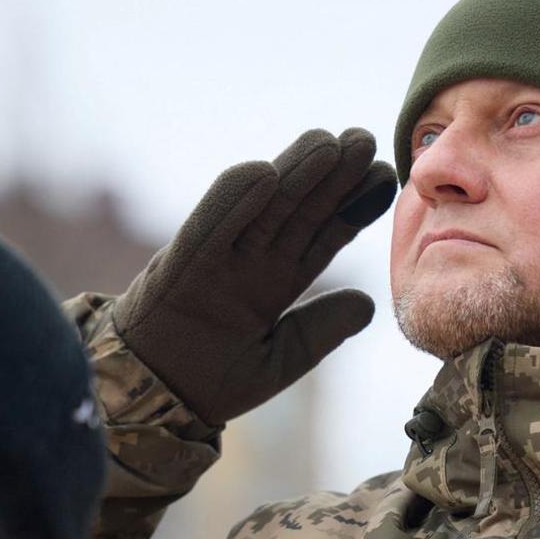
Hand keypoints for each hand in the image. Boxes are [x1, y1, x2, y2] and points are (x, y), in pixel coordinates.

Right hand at [113, 128, 396, 424]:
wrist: (153, 399)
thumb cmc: (212, 380)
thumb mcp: (282, 359)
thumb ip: (321, 330)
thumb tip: (369, 303)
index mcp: (278, 282)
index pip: (324, 235)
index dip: (355, 206)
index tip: (386, 178)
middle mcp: (252, 261)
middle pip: (300, 209)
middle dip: (333, 175)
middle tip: (365, 139)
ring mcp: (220, 258)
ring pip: (262, 206)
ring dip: (294, 172)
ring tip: (330, 142)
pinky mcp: (182, 265)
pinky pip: (210, 227)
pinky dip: (233, 200)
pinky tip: (265, 172)